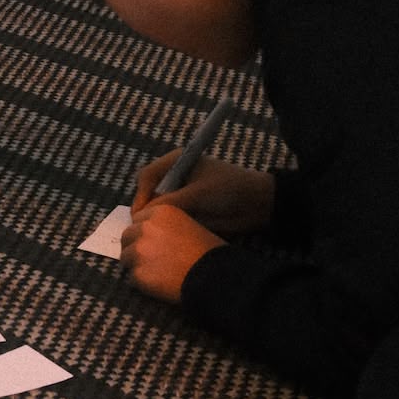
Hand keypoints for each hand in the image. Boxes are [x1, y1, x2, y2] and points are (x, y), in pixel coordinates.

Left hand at [121, 201, 225, 302]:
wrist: (214, 276)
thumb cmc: (208, 251)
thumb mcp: (188, 225)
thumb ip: (165, 226)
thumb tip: (149, 234)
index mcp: (160, 213)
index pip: (137, 219)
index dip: (143, 232)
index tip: (152, 241)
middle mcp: (145, 228)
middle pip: (127, 236)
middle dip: (135, 246)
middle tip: (150, 259)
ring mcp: (139, 251)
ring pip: (126, 257)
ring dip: (136, 264)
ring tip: (156, 272)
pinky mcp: (137, 273)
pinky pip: (132, 277)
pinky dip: (142, 282)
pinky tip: (158, 284)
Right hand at [132, 154, 275, 236]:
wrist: (258, 205)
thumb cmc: (228, 189)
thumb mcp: (197, 193)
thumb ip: (170, 202)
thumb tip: (142, 216)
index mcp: (177, 162)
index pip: (147, 176)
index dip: (141, 195)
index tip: (139, 215)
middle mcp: (175, 177)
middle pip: (148, 192)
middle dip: (145, 209)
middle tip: (143, 227)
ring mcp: (181, 194)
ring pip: (157, 207)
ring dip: (155, 219)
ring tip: (153, 233)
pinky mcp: (188, 210)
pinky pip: (169, 218)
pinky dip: (166, 226)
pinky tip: (166, 235)